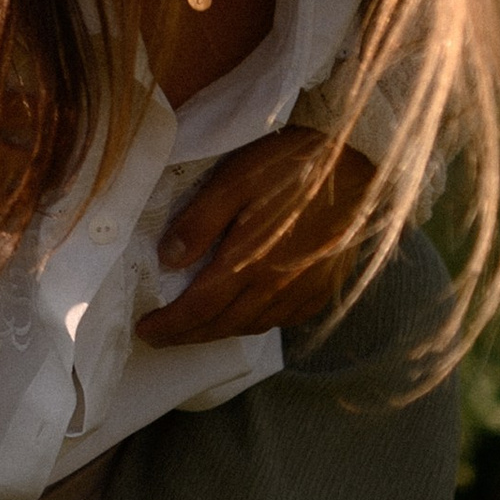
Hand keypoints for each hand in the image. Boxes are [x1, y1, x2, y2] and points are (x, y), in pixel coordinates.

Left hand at [141, 135, 377, 343]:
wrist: (354, 163)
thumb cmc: (289, 165)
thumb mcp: (233, 180)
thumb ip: (198, 222)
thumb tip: (166, 260)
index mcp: (249, 263)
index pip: (198, 309)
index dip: (169, 325)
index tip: (145, 329)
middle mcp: (276, 287)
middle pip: (222, 325)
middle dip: (187, 335)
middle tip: (161, 336)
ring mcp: (303, 291)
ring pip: (252, 326)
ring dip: (219, 331)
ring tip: (196, 327)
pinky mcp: (323, 288)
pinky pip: (283, 319)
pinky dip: (256, 323)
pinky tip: (245, 314)